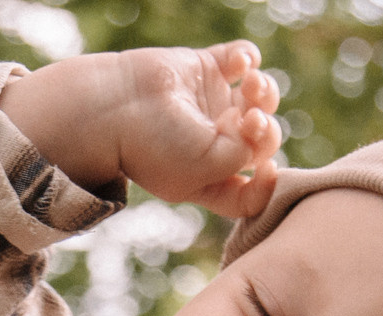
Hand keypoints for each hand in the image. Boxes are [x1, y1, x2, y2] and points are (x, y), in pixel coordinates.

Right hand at [113, 43, 283, 215]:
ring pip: (259, 98)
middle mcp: (212, 144)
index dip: (268, 184)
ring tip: (251, 83)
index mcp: (209, 178)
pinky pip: (242, 59)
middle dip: (265, 129)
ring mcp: (210, 105)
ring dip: (266, 90)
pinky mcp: (204, 69)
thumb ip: (243, 155)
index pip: (250, 190)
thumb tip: (257, 125)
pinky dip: (249, 57)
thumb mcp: (205, 169)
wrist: (114, 106)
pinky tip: (239, 64)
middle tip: (251, 120)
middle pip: (263, 140)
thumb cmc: (154, 147)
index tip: (268, 169)